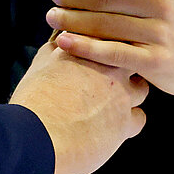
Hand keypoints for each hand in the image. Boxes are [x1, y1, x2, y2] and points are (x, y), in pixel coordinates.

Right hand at [9, 40, 147, 173]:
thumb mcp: (41, 63)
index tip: (102, 58)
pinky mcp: (125, 122)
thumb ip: (55, 50)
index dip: (108, 48)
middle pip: (130, 61)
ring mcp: (120, 93)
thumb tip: (60, 45)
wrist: (37, 135)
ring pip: (140, 89)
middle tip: (109, 80)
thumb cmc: (34, 102)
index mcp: (89, 48)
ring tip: (111, 105)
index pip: (110, 39)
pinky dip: (129, 122)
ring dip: (129, 95)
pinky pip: (139, 118)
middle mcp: (109, 66)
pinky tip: (113, 126)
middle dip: (123, 69)